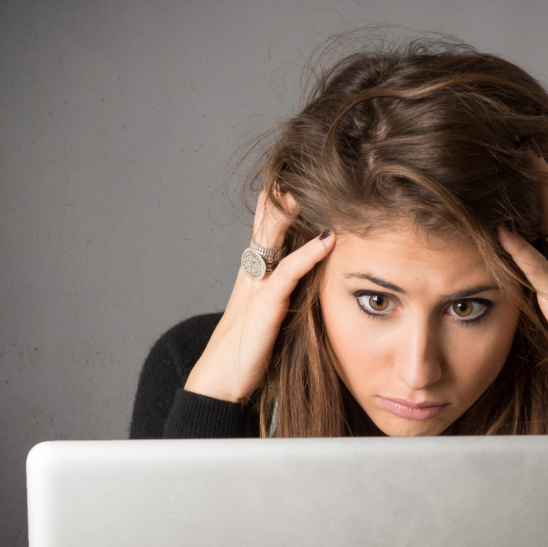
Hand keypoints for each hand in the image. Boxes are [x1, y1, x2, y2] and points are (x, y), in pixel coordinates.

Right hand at [184, 188, 335, 403]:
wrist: (219, 383)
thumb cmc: (249, 352)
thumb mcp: (274, 313)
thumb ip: (292, 291)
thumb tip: (319, 276)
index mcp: (257, 270)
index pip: (270, 222)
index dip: (285, 197)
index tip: (311, 174)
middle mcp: (254, 270)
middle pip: (270, 217)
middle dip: (288, 189)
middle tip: (314, 163)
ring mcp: (258, 284)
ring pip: (276, 235)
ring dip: (297, 209)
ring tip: (321, 183)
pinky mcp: (265, 305)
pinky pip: (288, 273)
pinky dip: (309, 254)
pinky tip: (328, 240)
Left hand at [496, 152, 547, 423]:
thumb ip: (546, 283)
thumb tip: (522, 267)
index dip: (545, 180)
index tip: (533, 146)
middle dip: (544, 170)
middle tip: (531, 134)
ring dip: (536, 192)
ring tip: (521, 157)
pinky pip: (539, 271)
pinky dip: (520, 250)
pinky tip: (502, 230)